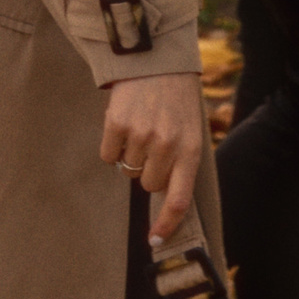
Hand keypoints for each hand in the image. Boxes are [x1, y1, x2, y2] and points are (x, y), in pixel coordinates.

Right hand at [100, 70, 204, 245]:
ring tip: (140, 125)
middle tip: (152, 143)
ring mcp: (141, 135)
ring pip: (127, 170)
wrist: (156, 58)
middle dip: (148, 170)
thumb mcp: (190, 128)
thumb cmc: (175, 98)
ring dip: (131, 154)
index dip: (166, 224)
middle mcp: (167, 145)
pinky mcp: (117, 124)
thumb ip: (180, 161)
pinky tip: (123, 123)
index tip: (153, 241)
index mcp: (190, 149)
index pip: (178, 199)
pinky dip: (112, 145)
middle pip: (147, 184)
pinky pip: (108, 155)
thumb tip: (161, 197)